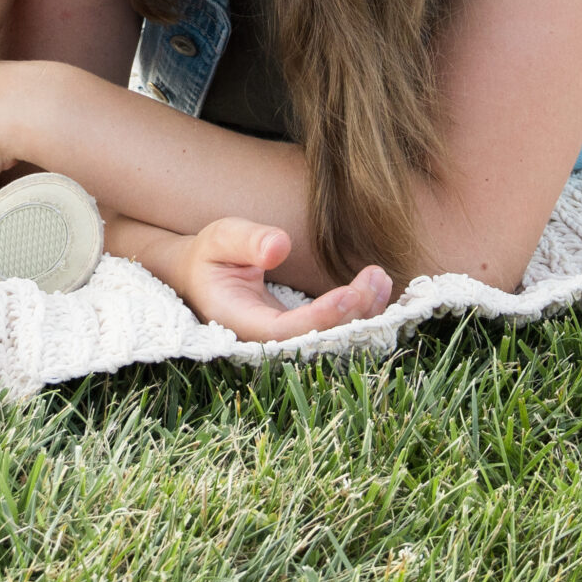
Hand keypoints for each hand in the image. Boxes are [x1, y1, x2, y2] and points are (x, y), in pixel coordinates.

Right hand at [160, 218, 393, 343]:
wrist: (201, 277)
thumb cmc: (210, 255)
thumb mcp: (220, 238)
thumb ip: (247, 240)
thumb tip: (279, 247)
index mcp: (239, 323)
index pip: (285, 333)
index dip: (321, 319)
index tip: (350, 293)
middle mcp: (264, 342)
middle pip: (316, 342)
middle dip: (352, 314)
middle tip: (375, 276)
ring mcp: (283, 342)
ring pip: (330, 341)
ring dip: (362, 314)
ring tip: (380, 278)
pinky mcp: (298, 334)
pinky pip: (333, 333)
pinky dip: (359, 315)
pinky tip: (377, 289)